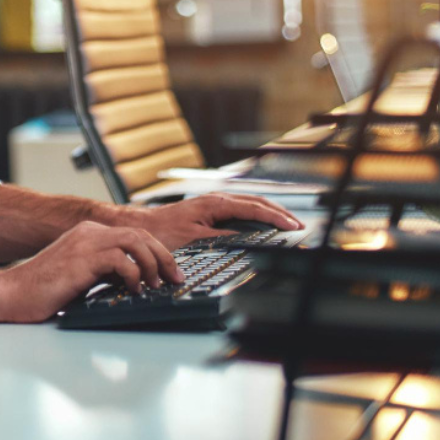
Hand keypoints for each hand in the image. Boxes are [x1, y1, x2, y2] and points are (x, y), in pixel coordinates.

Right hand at [0, 221, 182, 322]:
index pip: (134, 234)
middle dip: (163, 256)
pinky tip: (135, 290)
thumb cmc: (42, 291)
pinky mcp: (81, 259)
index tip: (170, 272)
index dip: (157, 252)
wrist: (11, 294)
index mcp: (88, 234)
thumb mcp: (82, 276)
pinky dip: (134, 275)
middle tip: (175, 277)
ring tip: (157, 284)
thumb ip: (105, 272)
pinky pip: (120, 259)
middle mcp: (88, 233)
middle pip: (140, 234)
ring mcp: (84, 243)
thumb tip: (135, 282)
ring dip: (152, 263)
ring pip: (135, 241)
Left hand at [131, 193, 303, 250]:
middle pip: (256, 202)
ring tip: (286, 224)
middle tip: (298, 225)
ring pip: (249, 205)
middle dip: (279, 212)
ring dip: (269, 213)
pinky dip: (256, 215)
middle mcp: (217, 200)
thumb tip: (247, 239)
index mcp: (216, 203)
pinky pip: (240, 210)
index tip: (293, 227)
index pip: (254, 208)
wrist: (141, 227)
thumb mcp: (194, 238)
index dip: (276, 218)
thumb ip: (221, 238)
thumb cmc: (162, 232)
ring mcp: (213, 204)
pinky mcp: (209, 211)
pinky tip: (262, 224)